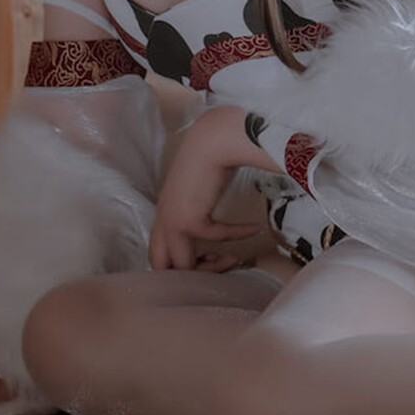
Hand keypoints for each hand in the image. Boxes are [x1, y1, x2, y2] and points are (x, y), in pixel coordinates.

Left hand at [150, 111, 265, 271]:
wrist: (211, 139)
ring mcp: (171, 222)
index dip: (184, 263)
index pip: (160, 255)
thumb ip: (197, 208)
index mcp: (162, 215)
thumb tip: (215, 222)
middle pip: (162, 268)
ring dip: (212, 267)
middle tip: (217, 264)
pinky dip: (237, 235)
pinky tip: (254, 228)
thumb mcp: (196, 190)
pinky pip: (215, 239)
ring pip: (183, 267)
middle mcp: (161, 221)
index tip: (214, 255)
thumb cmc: (208, 157)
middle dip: (190, 276)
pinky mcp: (188, 220)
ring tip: (235, 258)